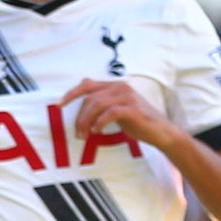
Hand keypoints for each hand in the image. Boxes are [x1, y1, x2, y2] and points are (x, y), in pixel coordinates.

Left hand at [59, 78, 180, 147]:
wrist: (162, 132)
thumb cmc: (138, 122)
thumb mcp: (117, 109)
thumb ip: (102, 102)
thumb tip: (82, 96)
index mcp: (114, 86)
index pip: (87, 85)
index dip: (71, 93)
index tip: (58, 105)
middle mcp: (120, 87)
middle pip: (90, 98)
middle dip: (80, 117)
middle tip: (78, 134)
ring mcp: (128, 97)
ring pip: (97, 105)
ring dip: (87, 121)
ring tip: (85, 135)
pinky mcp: (134, 109)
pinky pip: (110, 113)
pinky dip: (101, 122)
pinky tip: (97, 131)